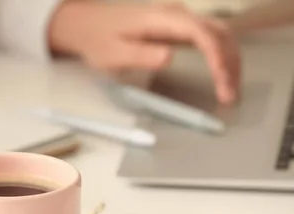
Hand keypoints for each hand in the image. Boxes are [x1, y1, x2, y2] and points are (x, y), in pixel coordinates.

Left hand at [48, 1, 240, 103]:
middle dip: (230, 62)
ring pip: (219, 34)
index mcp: (163, 18)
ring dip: (230, 60)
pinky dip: (222, 56)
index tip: (221, 80)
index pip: (201, 33)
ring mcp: (180, 19)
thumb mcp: (114, 52)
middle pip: (219, 32)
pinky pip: (210, 38)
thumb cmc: (98, 39)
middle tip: (230, 94)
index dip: (216, 56)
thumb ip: (141, 55)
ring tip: (230, 90)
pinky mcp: (179, 28)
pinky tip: (223, 75)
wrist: (86, 24)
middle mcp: (177, 14)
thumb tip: (170, 57)